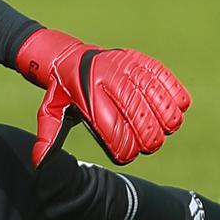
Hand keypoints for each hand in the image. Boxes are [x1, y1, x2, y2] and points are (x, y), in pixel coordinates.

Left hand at [16, 28, 190, 166]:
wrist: (67, 57)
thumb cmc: (62, 92)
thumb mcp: (50, 111)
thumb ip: (49, 136)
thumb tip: (39, 163)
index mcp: (85, 94)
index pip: (110, 125)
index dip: (123, 144)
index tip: (128, 156)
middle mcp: (106, 77)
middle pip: (135, 110)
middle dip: (148, 132)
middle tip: (152, 146)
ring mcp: (123, 65)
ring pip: (152, 91)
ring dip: (165, 113)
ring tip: (169, 129)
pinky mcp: (136, 58)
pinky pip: (160, 73)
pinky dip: (173, 89)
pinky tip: (181, 106)